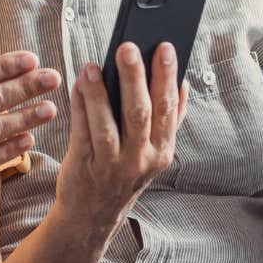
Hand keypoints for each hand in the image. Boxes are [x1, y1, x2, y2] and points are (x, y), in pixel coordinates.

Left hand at [56, 42, 187, 227]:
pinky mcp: (83, 165)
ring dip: (100, 92)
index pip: (167, 109)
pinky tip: (79, 84)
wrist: (92, 215)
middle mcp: (139, 159)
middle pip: (139, 113)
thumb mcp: (154, 154)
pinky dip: (80, 105)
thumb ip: (171, 121)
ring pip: (107, 123)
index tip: (165, 47)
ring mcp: (111, 165)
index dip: (167, 77)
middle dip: (135, 78)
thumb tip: (183, 84)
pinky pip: (81, 130)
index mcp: (162, 151)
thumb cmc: (124, 176)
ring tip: (94, 65)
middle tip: (128, 47)